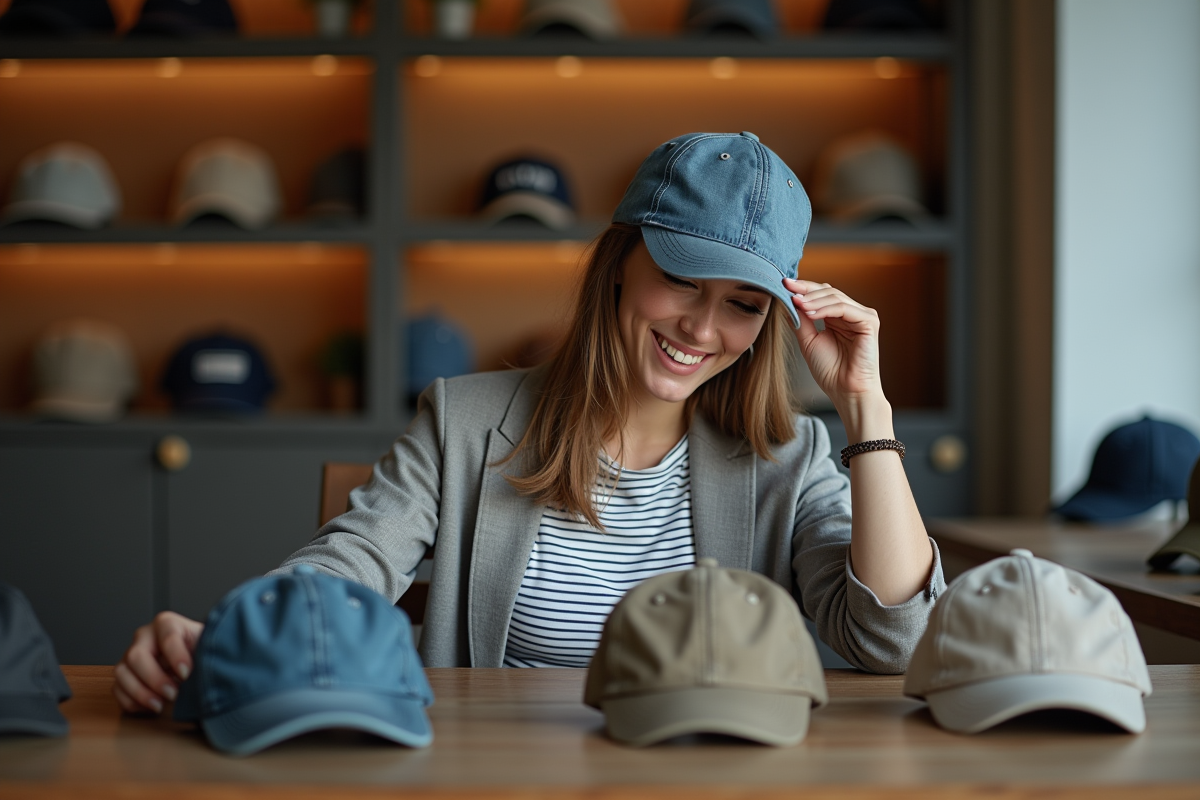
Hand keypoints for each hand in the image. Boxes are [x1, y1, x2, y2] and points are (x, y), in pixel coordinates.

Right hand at [112, 611, 203, 714]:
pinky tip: (151, 707)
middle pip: (136, 655)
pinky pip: (117, 689)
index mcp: (167, 623)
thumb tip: (203, 668)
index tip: (187, 674)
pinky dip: (132, 702)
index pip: (167, 636)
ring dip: (140, 693)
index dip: (176, 656)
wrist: (196, 660)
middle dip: (154, 678)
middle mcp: (144, 637)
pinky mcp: (125, 674)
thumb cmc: (201, 650)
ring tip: (161, 705)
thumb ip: (206, 652)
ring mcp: (130, 655)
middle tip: (173, 694)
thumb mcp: (208, 646)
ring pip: (122, 673)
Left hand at [784, 278, 884, 414]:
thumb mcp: (809, 341)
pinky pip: (843, 308)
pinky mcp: (869, 321)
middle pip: (828, 291)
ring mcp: (862, 316)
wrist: (846, 391)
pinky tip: (810, 313)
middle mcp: (852, 313)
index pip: (821, 294)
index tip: (783, 284)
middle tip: (787, 287)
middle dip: (806, 289)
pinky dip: (824, 309)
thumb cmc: (831, 371)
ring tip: (796, 303)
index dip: (803, 288)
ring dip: (813, 299)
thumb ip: (802, 320)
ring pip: (835, 297)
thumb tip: (789, 300)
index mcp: (838, 317)